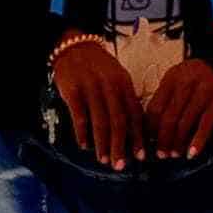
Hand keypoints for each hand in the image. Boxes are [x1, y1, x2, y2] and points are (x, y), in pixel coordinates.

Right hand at [50, 36, 142, 162]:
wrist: (74, 47)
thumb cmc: (98, 67)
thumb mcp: (117, 77)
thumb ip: (125, 100)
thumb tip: (133, 131)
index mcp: (124, 83)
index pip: (134, 114)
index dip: (137, 137)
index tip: (140, 155)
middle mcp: (110, 86)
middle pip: (118, 122)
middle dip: (120, 146)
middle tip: (120, 165)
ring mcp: (91, 88)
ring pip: (100, 122)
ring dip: (102, 144)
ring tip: (104, 159)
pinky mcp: (73, 91)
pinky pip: (79, 117)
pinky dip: (83, 133)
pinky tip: (85, 145)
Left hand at [146, 58, 212, 160]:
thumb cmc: (194, 80)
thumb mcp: (176, 82)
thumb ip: (164, 102)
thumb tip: (151, 133)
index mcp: (172, 77)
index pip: (155, 107)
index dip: (150, 129)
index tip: (149, 142)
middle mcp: (187, 81)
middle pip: (169, 117)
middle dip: (163, 139)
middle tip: (161, 154)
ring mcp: (204, 89)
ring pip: (186, 122)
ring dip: (178, 142)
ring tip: (175, 154)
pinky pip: (206, 124)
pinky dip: (198, 140)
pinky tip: (192, 152)